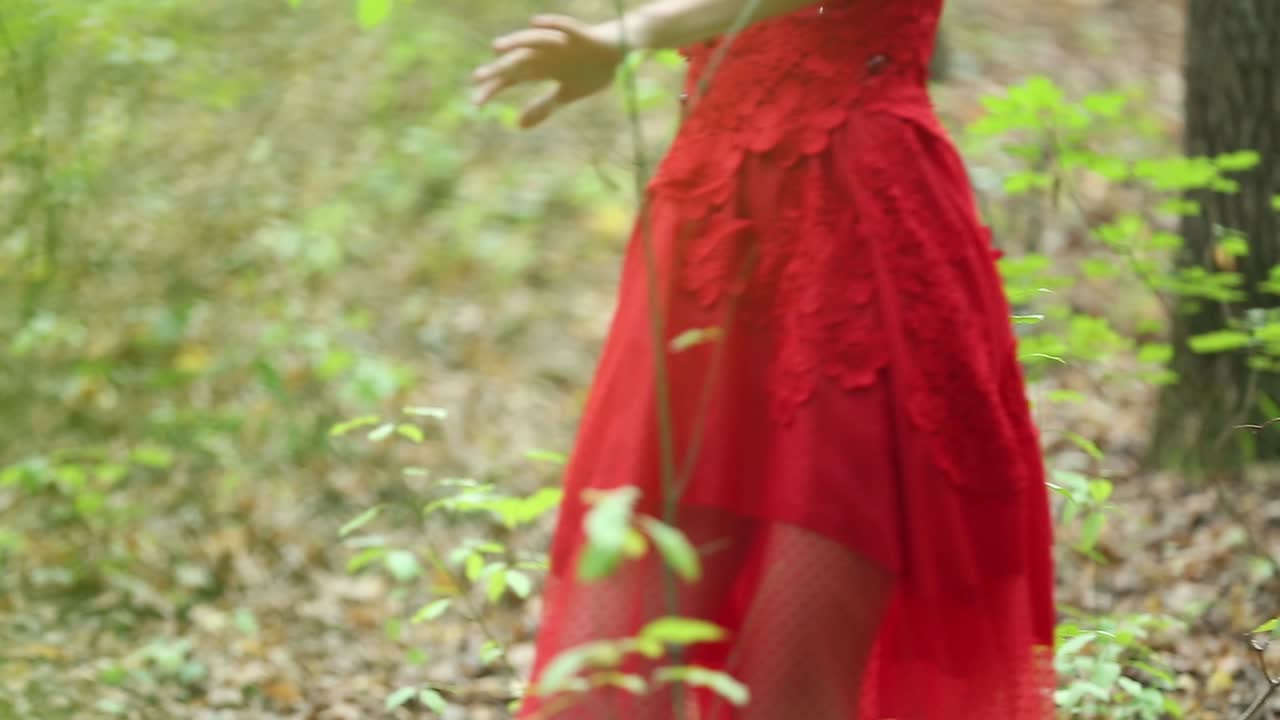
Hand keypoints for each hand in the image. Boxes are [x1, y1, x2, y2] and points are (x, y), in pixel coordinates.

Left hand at [471, 15, 624, 128]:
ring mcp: (561, 43)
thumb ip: (543, 107)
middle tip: (478, 78)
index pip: (513, 79)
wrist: (620, 52)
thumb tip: (517, 124)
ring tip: (497, 48)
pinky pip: (563, 26)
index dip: (495, 88)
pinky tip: (535, 23)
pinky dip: (550, 24)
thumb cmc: (592, 70)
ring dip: (516, 43)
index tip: (477, 103)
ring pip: (534, 42)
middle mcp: (546, 55)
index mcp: (542, 69)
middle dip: (499, 69)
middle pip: (518, 61)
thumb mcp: (566, 95)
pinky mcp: (580, 35)